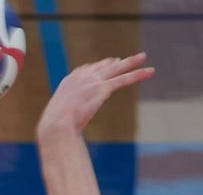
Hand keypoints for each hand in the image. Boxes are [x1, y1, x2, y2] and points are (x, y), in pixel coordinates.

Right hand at [37, 53, 153, 137]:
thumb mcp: (56, 118)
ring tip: (143, 57)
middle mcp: (81, 78)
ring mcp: (92, 82)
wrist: (57, 125)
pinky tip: (149, 71)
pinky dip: (138, 75)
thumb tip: (62, 129)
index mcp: (68, 83)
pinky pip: (123, 79)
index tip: (107, 65)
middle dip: (115, 62)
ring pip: (116, 69)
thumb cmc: (53, 127)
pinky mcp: (103, 89)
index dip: (98, 67)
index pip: (86, 69)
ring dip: (131, 63)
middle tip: (125, 59)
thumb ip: (63, 117)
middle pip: (102, 66)